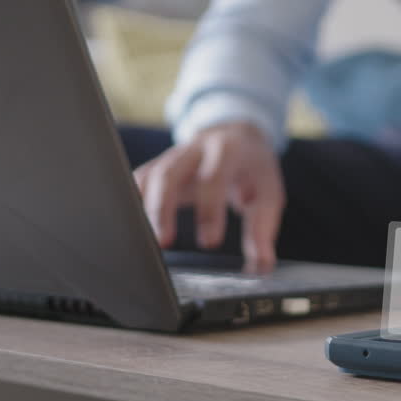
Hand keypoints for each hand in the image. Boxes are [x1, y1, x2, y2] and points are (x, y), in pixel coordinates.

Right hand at [134, 122, 284, 265]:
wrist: (238, 135)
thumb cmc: (253, 167)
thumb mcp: (267, 192)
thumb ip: (263, 227)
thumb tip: (262, 264)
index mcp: (226, 150)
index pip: (213, 177)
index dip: (209, 210)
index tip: (210, 242)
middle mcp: (194, 150)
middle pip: (169, 173)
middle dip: (163, 208)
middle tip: (164, 243)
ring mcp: (172, 156)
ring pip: (149, 177)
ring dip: (144, 210)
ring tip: (144, 243)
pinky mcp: (159, 167)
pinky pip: (139, 181)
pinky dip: (133, 204)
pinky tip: (132, 228)